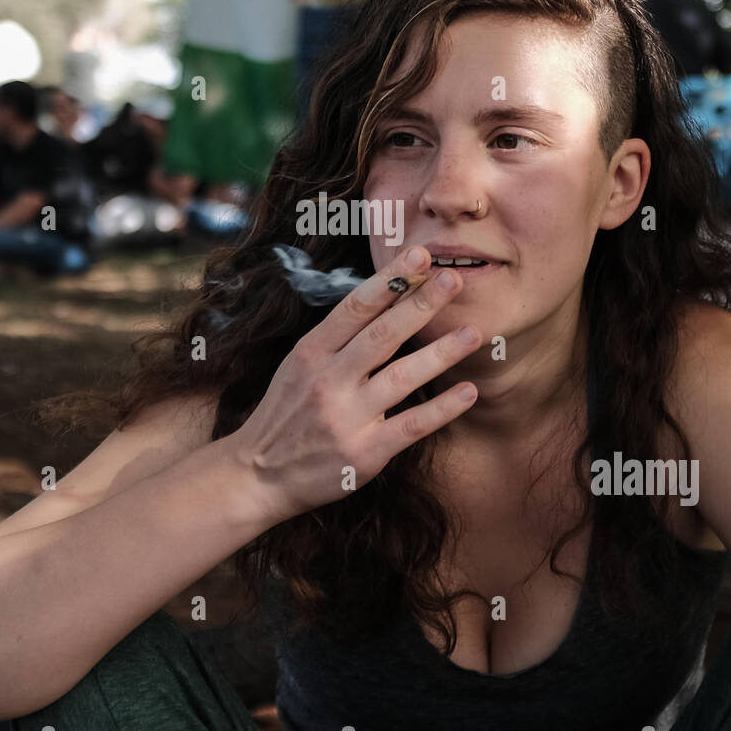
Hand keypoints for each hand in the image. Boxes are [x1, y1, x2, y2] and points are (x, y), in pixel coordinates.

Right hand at [228, 245, 479, 520]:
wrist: (258, 475)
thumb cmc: (286, 414)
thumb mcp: (298, 366)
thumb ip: (337, 338)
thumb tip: (383, 298)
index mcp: (311, 353)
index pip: (355, 308)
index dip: (389, 280)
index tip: (419, 255)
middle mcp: (328, 381)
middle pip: (381, 335)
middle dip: (419, 305)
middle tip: (453, 280)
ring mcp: (346, 418)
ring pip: (401, 377)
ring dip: (441, 353)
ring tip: (473, 333)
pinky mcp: (364, 453)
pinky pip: (411, 425)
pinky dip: (442, 408)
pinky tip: (469, 391)